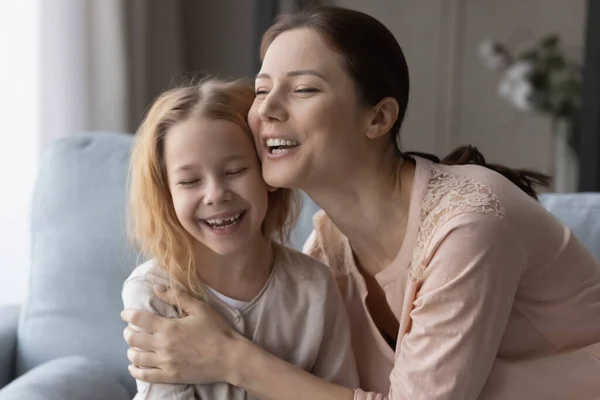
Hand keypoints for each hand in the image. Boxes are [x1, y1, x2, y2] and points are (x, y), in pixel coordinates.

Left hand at [121, 285, 243, 384]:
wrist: (229, 358)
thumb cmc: (216, 330)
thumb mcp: (200, 308)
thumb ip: (177, 297)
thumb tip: (156, 287)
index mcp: (169, 327)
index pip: (139, 319)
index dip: (128, 315)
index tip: (125, 313)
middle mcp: (163, 345)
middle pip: (133, 339)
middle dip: (128, 333)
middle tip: (130, 330)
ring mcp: (165, 363)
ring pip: (137, 358)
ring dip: (131, 351)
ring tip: (133, 347)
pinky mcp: (170, 376)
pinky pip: (145, 376)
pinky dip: (136, 370)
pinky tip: (134, 366)